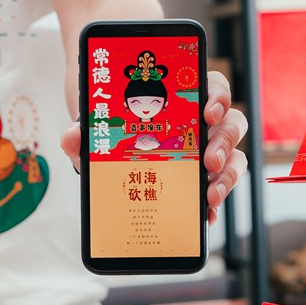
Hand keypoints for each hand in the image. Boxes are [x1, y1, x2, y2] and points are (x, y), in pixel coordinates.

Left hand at [60, 71, 247, 225]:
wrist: (106, 140)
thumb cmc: (110, 121)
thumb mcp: (95, 122)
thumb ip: (84, 130)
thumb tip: (71, 138)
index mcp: (185, 96)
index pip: (214, 88)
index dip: (217, 97)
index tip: (207, 112)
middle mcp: (203, 121)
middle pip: (231, 124)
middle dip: (224, 143)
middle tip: (209, 161)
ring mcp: (206, 149)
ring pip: (233, 157)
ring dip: (227, 176)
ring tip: (209, 196)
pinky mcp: (203, 178)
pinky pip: (218, 187)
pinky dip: (214, 203)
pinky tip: (204, 216)